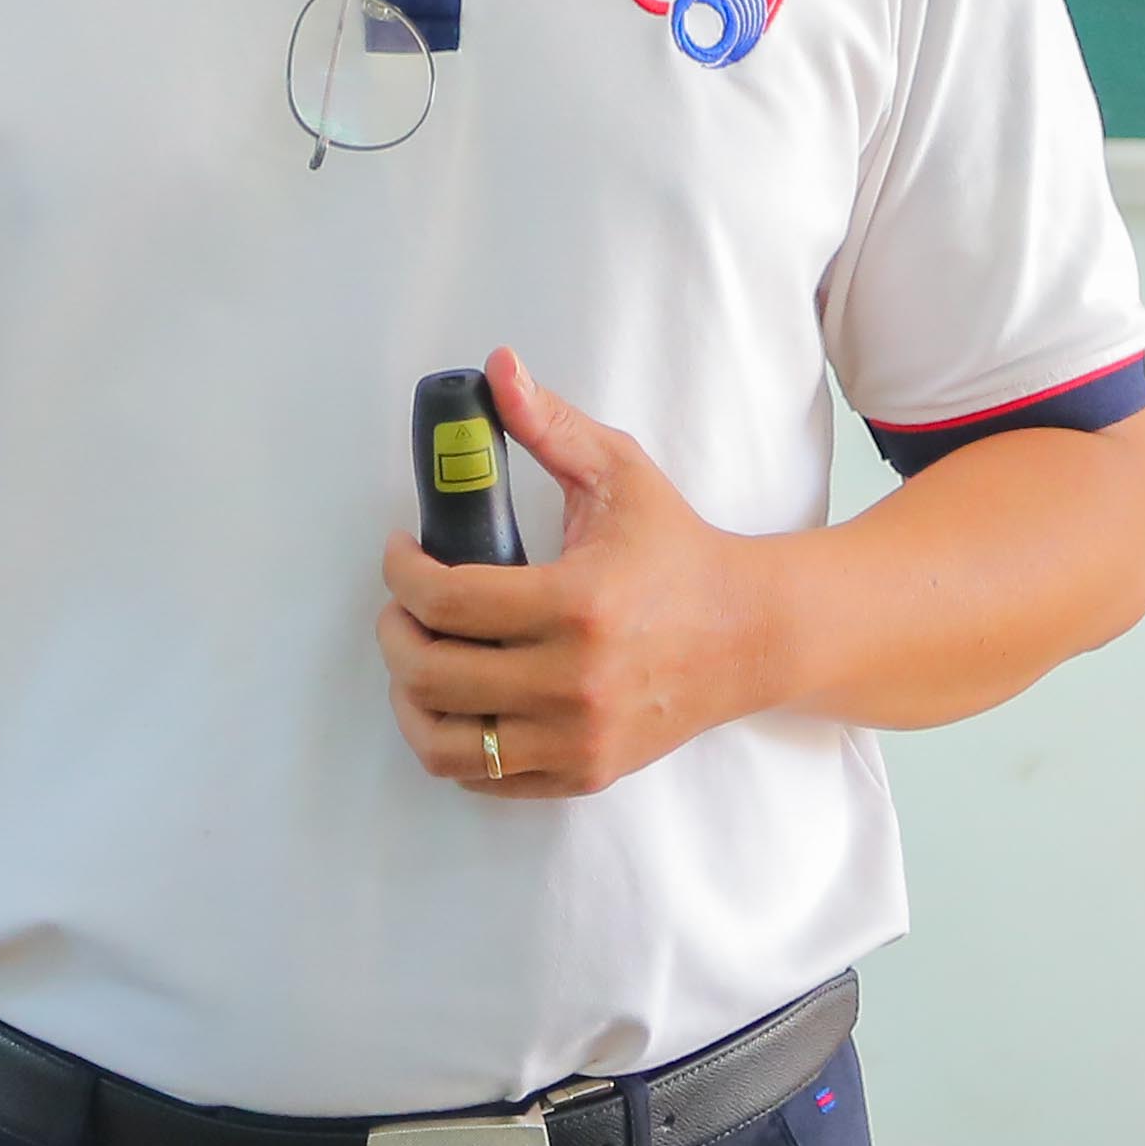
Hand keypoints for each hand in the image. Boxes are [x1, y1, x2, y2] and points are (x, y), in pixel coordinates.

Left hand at [377, 351, 791, 799]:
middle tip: (401, 607)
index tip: (402, 552)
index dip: (400, 572)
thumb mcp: (620, 474)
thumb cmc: (680, 552)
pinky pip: (483, 777)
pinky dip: (451, 742)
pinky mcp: (582, 772)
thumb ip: (551, 424)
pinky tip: (456, 701)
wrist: (751, 636)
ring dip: (408, 699)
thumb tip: (498, 368)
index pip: (445, 598)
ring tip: (417, 658)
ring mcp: (578, 738)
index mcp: (579, 604)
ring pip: (443, 741)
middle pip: (430, 673)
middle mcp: (575, 682)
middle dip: (393, 632)